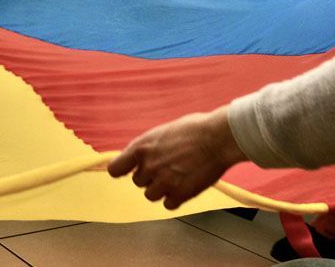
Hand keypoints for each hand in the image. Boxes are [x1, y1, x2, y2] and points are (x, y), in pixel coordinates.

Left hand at [107, 107, 246, 209]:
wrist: (218, 138)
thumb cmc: (195, 129)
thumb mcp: (162, 132)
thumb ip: (149, 148)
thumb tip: (141, 156)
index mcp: (140, 148)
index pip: (115, 169)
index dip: (123, 170)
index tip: (130, 170)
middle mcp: (148, 166)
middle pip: (138, 182)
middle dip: (150, 177)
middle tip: (168, 167)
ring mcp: (164, 182)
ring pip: (151, 195)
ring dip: (161, 189)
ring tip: (177, 176)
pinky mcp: (180, 194)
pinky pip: (169, 204)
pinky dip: (176, 198)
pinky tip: (186, 186)